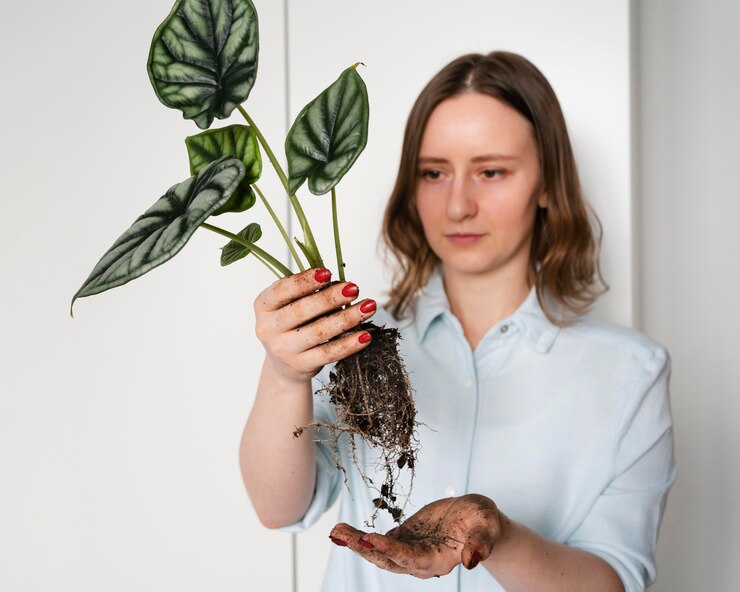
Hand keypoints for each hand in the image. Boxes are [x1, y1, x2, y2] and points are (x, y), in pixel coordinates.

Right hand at [253, 268, 376, 384]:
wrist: (284, 364)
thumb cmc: (291, 325)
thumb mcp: (288, 305)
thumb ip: (306, 292)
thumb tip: (340, 282)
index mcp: (263, 306)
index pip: (282, 290)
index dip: (305, 281)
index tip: (328, 272)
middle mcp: (268, 329)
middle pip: (302, 311)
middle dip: (331, 298)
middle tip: (354, 288)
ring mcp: (283, 350)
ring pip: (319, 332)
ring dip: (347, 318)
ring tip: (368, 307)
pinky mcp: (301, 366)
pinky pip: (329, 353)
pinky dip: (349, 344)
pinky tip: (365, 335)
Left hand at [329, 494, 502, 578]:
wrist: (477, 520)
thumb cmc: (483, 522)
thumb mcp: (487, 528)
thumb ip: (480, 545)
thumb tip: (473, 561)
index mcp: (437, 560)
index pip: (410, 558)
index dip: (391, 550)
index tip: (371, 538)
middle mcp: (419, 561)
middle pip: (387, 559)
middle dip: (363, 548)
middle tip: (340, 535)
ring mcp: (409, 551)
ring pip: (378, 552)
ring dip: (356, 543)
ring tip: (336, 531)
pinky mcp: (403, 539)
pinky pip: (378, 542)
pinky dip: (360, 537)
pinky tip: (343, 530)